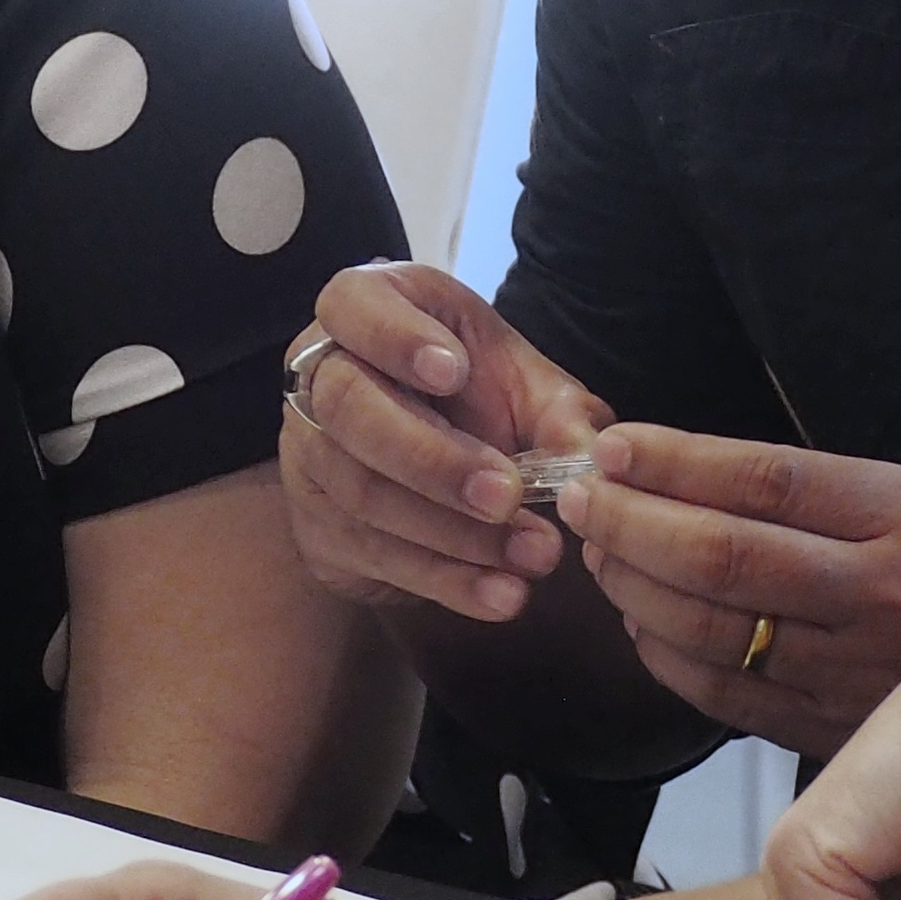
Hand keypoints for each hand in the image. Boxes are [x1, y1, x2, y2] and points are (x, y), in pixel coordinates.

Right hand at [274, 263, 610, 626]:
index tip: (454, 372)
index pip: (351, 306)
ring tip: (533, 553)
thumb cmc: (474, 396)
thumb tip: (592, 458)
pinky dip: (447, 581)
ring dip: (454, 534)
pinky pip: (374, 556)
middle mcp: (320, 379)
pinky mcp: (318, 527)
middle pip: (349, 411)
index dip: (395, 339)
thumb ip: (558, 410)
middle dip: (433, 458)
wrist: (428, 461)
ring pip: (362, 494)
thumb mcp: (521, 382)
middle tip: (508, 494)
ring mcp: (308, 456)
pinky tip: (502, 593)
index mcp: (367, 311)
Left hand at [558, 431, 900, 754]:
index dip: (674, 464)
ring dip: (636, 590)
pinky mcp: (841, 731)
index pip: (765, 482)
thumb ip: (831, 494)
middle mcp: (885, 597)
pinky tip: (641, 627)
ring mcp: (860, 673)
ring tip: (601, 553)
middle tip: (580, 499)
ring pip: (713, 631)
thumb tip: (699, 479)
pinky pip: (728, 698)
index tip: (613, 448)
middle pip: (722, 560)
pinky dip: (668, 659)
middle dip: (632, 525)